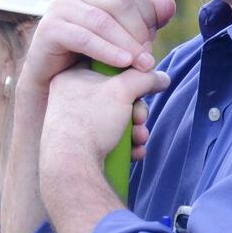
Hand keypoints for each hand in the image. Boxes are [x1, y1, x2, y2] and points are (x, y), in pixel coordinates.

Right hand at [20, 0, 176, 99]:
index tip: (152, 39)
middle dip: (139, 30)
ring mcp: (59, 4)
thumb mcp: (126, 33)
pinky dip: (108, 52)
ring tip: (142, 65)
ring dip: (127, 44)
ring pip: (103, 20)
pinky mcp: (49, 27)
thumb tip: (169, 5)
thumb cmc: (94, 52)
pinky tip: (124, 63)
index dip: (149, 15)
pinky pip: (85, 38)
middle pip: (119, 0)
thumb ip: (148, 18)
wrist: (58, 78)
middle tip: (149, 57)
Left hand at [39, 65, 169, 200]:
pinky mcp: (81, 146)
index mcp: (70, 77)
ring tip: (139, 138)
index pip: (106, 66)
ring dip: (135, 129)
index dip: (128, 74)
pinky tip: (134, 151)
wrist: (72, 165)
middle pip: (114, 96)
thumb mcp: (123, 90)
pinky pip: (109, 138)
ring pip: (115, 120)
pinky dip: (126, 145)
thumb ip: (145, 78)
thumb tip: (162, 78)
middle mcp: (69, 99)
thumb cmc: (90, 122)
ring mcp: (74, 123)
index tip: (141, 83)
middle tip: (139, 117)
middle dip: (136, 110)